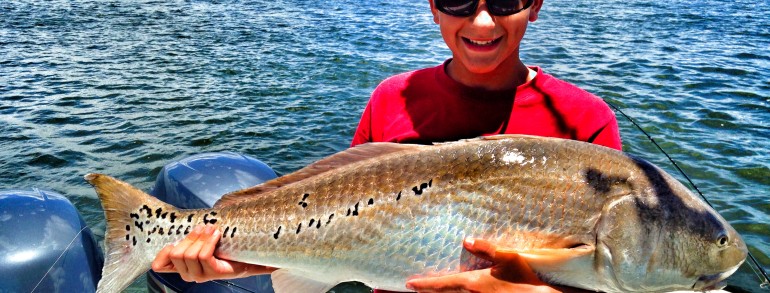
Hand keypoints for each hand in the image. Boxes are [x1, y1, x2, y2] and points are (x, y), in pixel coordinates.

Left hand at [151, 224, 275, 281]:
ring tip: (199, 230)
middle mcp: (198, 276)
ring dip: (187, 238)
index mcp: (215, 273)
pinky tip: (174, 244)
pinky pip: (160, 265)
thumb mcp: (253, 260)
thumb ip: (266, 264)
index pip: (203, 257)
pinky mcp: (175, 268)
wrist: (226, 263)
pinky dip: (164, 253)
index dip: (207, 241)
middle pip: (188, 253)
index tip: (217, 230)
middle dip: (198, 236)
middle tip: (209, 226)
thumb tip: (281, 265)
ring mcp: (185, 272)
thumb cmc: (240, 259)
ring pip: (176, 253)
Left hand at [405, 238, 563, 292]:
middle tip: (409, 288)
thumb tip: (466, 240)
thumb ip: (486, 248)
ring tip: (424, 290)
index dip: (424, 285)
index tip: (409, 284)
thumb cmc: (527, 280)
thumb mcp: (508, 258)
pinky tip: (451, 292)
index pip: (442, 284)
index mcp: (473, 283)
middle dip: (424, 292)